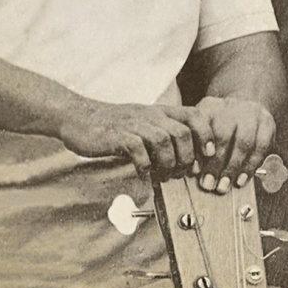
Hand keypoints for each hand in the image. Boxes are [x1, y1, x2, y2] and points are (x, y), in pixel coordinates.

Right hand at [57, 101, 198, 178]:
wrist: (78, 117)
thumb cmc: (116, 126)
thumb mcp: (145, 124)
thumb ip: (166, 135)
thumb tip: (188, 162)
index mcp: (161, 112)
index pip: (194, 115)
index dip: (207, 134)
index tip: (209, 155)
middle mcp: (151, 115)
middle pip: (183, 133)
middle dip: (188, 157)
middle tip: (182, 173)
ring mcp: (134, 124)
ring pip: (164, 140)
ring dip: (168, 163)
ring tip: (164, 176)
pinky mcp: (116, 135)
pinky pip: (138, 149)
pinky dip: (145, 165)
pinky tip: (143, 173)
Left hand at [162, 96, 275, 192]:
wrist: (247, 101)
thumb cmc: (219, 122)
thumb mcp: (202, 123)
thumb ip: (194, 142)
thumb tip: (187, 169)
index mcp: (209, 106)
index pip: (201, 127)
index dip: (198, 151)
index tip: (194, 172)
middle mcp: (230, 106)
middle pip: (223, 135)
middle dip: (215, 164)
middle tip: (208, 184)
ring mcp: (251, 113)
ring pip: (243, 142)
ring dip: (233, 168)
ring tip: (224, 185)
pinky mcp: (267, 122)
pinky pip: (261, 147)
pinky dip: (251, 165)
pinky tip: (242, 178)